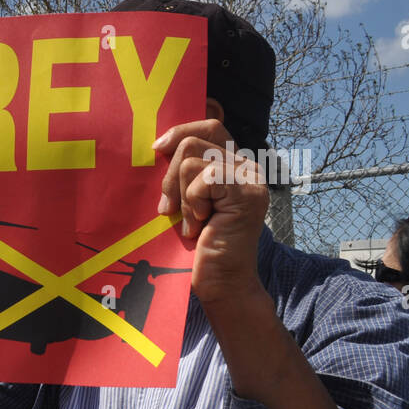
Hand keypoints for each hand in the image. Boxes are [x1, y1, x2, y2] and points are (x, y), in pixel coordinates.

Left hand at [153, 119, 269, 305]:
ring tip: (191, 222)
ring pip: (194, 159)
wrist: (218, 282)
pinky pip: (204, 178)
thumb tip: (159, 145)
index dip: (181, 131)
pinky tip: (199, 226)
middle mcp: (248, 166)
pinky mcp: (247, 192)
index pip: (210, 125)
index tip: (157, 149)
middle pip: (196, 139)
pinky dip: (193, 203)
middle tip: (169, 208)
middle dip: (170, 174)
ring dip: (181, 195)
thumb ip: (182, 172)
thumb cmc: (196, 246)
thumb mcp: (184, 200)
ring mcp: (251, 178)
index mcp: (234, 164)